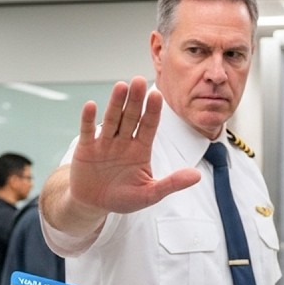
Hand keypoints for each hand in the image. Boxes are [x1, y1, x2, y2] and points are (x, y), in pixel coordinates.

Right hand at [74, 79, 201, 212]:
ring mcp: (105, 142)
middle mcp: (124, 141)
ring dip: (115, 103)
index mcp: (140, 149)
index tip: (157, 95)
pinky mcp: (86, 148)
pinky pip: (88, 131)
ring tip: (120, 86)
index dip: (153, 111)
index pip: (149, 126)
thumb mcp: (150, 194)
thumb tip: (197, 176)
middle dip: (136, 100)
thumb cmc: (123, 198)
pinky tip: (91, 105)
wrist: (93, 204)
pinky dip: (88, 119)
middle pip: (131, 117)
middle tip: (139, 80)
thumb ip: (172, 184)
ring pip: (112, 119)